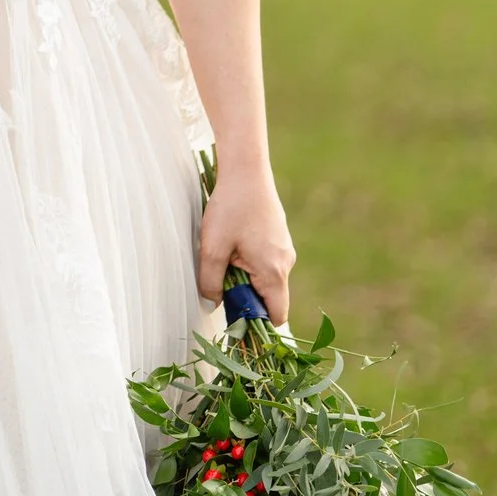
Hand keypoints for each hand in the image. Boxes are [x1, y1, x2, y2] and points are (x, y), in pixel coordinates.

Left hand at [198, 166, 294, 322]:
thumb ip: (210, 282)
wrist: (247, 171)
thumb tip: (212, 305)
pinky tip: (231, 244)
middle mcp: (286, 263)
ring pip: (265, 279)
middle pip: (269, 298)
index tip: (234, 321)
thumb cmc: (230, 208)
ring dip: (244, 278)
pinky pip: (266, 263)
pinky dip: (248, 263)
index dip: (257, 324)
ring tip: (223, 257)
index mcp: (274, 271)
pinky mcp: (278, 239)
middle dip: (245, 297)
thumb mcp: (212, 247)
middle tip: (220, 283)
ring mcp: (284, 250)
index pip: (276, 315)